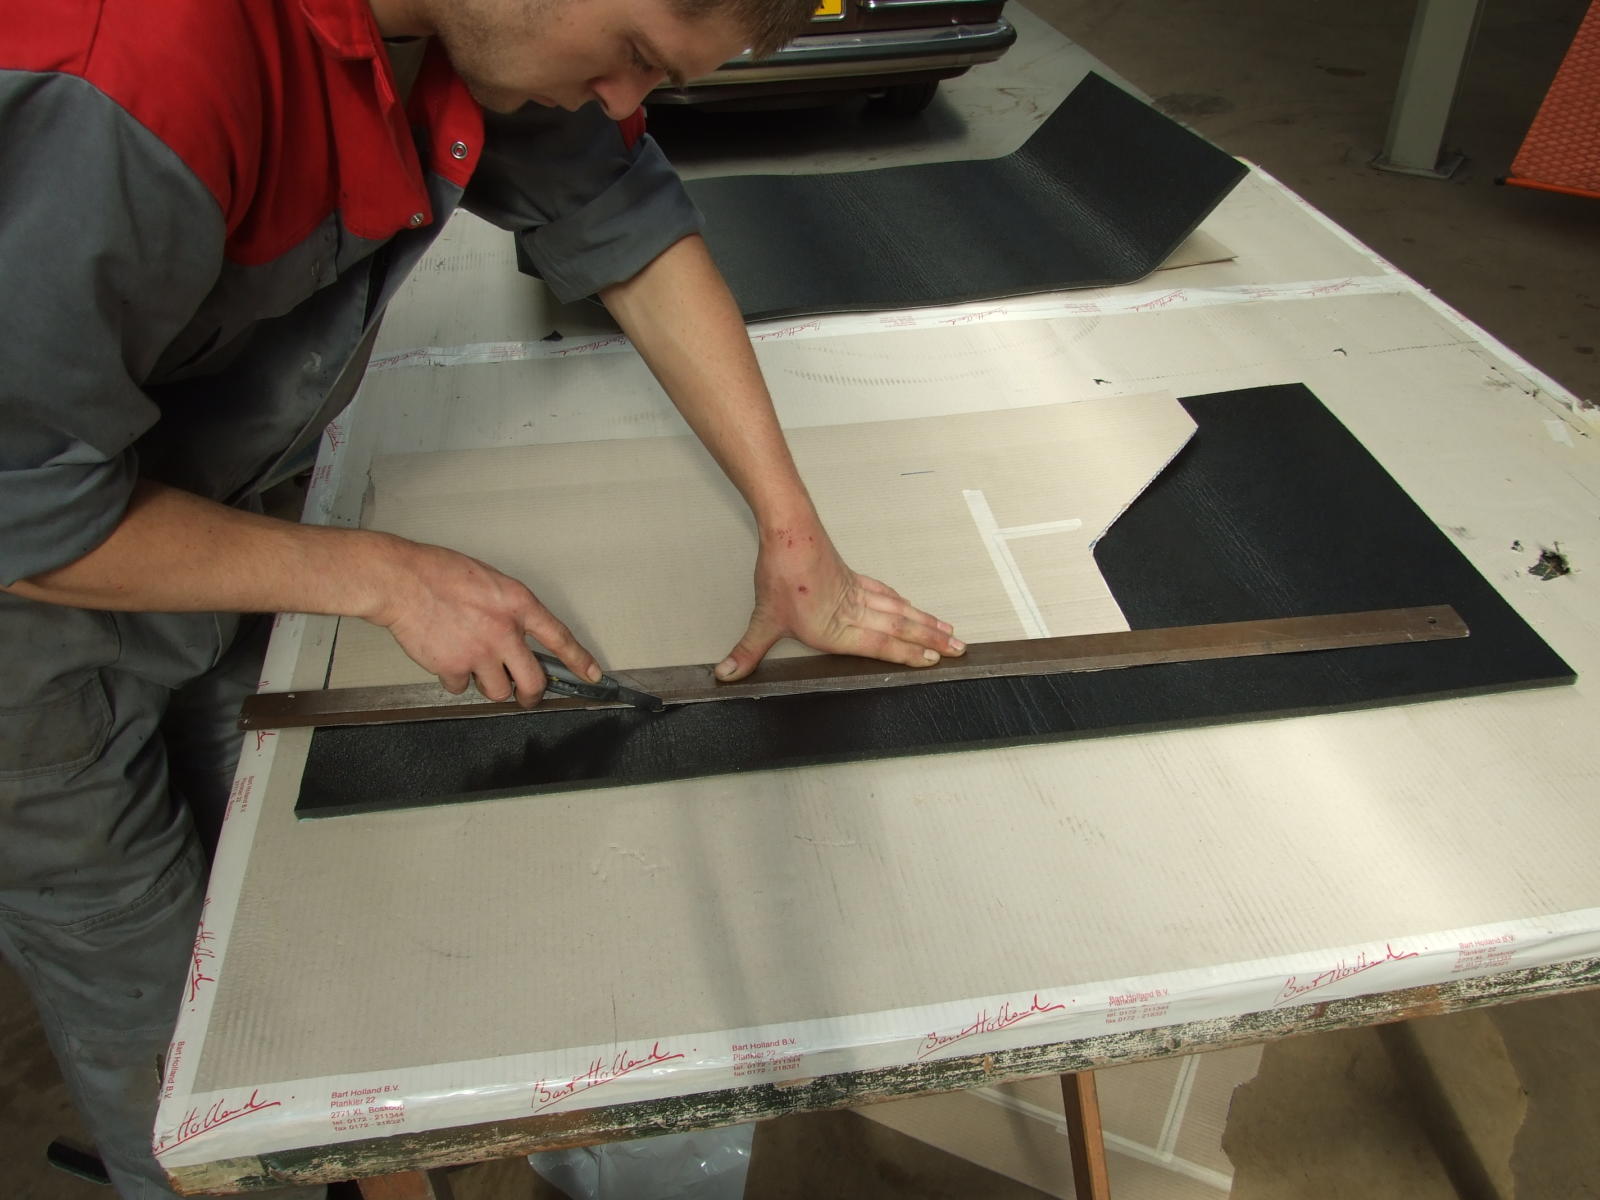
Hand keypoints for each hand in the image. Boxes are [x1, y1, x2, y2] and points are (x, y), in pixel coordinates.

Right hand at [364, 535, 600, 703]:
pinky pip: (460, 688)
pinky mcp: (453, 668)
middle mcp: (504, 632)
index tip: (593, 676)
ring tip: (474, 664)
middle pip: (533, 682)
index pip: (559, 638)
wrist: (401, 581)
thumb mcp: (489, 581)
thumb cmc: (440, 572)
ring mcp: (479, 653)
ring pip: (496, 691)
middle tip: (526, 696)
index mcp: (517, 605)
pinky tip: (445, 659)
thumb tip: (517, 637)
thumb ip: (508, 610)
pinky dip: (454, 679)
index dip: (579, 661)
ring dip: (488, 684)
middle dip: (531, 695)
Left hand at [715, 530, 963, 680]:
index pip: (880, 644)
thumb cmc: (780, 572)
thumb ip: (747, 651)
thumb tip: (725, 675)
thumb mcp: (762, 618)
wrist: (788, 530)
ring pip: (899, 610)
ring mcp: (856, 593)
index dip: (907, 653)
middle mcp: (852, 611)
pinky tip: (910, 606)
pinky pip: (886, 594)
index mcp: (836, 627)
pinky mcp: (851, 578)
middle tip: (960, 649)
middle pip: (900, 627)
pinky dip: (903, 603)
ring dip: (925, 622)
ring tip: (949, 632)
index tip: (934, 660)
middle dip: (930, 641)